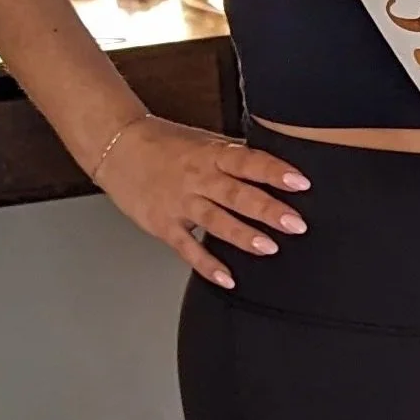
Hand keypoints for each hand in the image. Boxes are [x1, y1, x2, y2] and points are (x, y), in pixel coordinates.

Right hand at [93, 116, 309, 289]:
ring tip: (269, 248)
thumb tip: (275, 164)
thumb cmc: (166, 143)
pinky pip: (187, 248)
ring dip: (243, 236)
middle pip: (237, 194)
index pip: (249, 162)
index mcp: (212, 154)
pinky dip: (207, 265)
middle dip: (268, 210)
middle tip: (296, 223)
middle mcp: (198, 178)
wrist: (118, 147)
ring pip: (215, 221)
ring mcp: (180, 203)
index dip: (275, 171)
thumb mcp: (205, 141)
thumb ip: (236, 156)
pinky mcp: (163, 225)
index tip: (301, 182)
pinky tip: (228, 278)